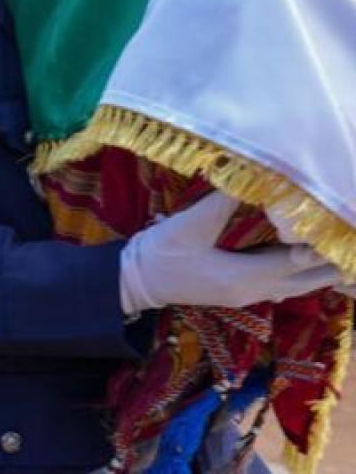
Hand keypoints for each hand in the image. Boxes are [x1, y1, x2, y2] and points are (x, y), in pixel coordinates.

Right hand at [120, 191, 341, 313]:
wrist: (138, 279)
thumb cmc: (163, 252)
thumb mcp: (190, 224)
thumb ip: (223, 203)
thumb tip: (250, 178)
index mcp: (243, 277)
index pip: (292, 262)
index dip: (318, 248)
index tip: (339, 230)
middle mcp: (252, 291)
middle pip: (302, 282)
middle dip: (330, 268)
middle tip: (352, 251)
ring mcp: (247, 294)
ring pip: (294, 287)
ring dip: (318, 274)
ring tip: (343, 260)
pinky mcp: (239, 291)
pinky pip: (282, 286)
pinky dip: (299, 276)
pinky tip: (305, 266)